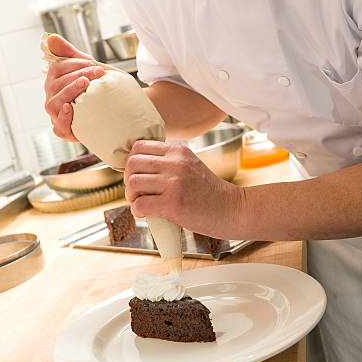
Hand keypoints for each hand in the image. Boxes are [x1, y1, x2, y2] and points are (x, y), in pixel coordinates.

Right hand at [44, 34, 104, 140]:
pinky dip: (63, 117)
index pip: (57, 68)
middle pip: (57, 83)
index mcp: (54, 81)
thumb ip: (69, 54)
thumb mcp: (83, 70)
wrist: (104, 116)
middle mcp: (51, 96)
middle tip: (97, 72)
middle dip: (78, 74)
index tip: (92, 62)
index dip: (74, 63)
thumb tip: (51, 37)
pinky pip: (58, 125)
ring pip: (55, 102)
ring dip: (70, 90)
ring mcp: (55, 113)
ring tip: (85, 83)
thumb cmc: (91, 91)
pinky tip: (69, 108)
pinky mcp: (62, 129)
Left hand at [124, 140, 245, 237]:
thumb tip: (138, 167)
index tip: (137, 175)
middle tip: (137, 192)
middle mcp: (175, 163)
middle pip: (132, 163)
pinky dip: (138, 211)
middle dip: (128, 180)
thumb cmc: (211, 193)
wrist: (233, 210)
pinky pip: (140, 205)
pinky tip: (147, 214)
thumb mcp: (191, 166)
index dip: (131, 162)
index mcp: (178, 151)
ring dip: (131, 196)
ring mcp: (174, 183)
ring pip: (133, 183)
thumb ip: (169, 163)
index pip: (139, 146)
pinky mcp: (173, 203)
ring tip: (141, 203)